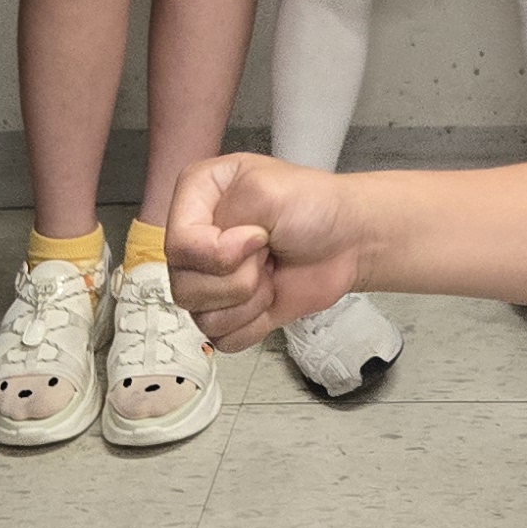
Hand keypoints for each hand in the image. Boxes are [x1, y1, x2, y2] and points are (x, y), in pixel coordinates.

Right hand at [168, 152, 362, 350]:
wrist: (349, 240)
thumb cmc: (315, 206)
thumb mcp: (270, 190)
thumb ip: (232, 211)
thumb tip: (222, 254)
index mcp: (198, 197)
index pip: (177, 243)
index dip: (217, 252)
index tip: (258, 236)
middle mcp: (196, 239)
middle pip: (183, 286)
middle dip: (237, 279)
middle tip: (267, 253)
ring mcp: (210, 278)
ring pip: (200, 316)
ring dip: (248, 301)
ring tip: (270, 272)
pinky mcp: (228, 311)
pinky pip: (222, 338)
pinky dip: (253, 324)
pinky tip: (270, 296)